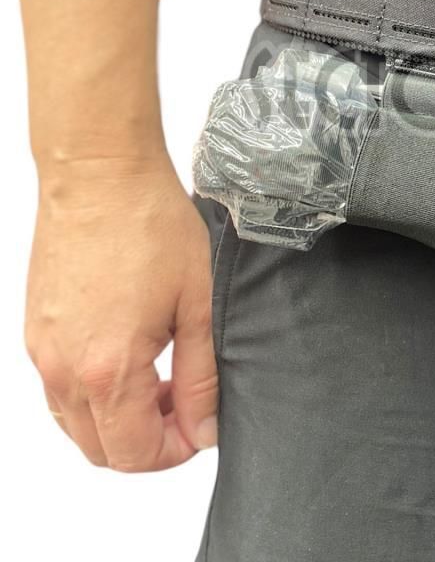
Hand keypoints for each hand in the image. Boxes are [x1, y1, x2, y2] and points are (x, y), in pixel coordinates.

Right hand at [24, 156, 217, 470]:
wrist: (100, 175)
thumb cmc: (151, 225)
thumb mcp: (196, 303)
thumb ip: (202, 375)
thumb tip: (204, 430)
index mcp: (106, 370)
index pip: (134, 454)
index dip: (174, 453)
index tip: (200, 427)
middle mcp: (62, 369)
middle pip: (100, 449)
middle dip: (148, 441)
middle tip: (187, 402)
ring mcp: (41, 351)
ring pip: (75, 424)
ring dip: (119, 420)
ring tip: (163, 377)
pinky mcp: (34, 331)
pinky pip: (58, 390)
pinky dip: (93, 395)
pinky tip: (130, 357)